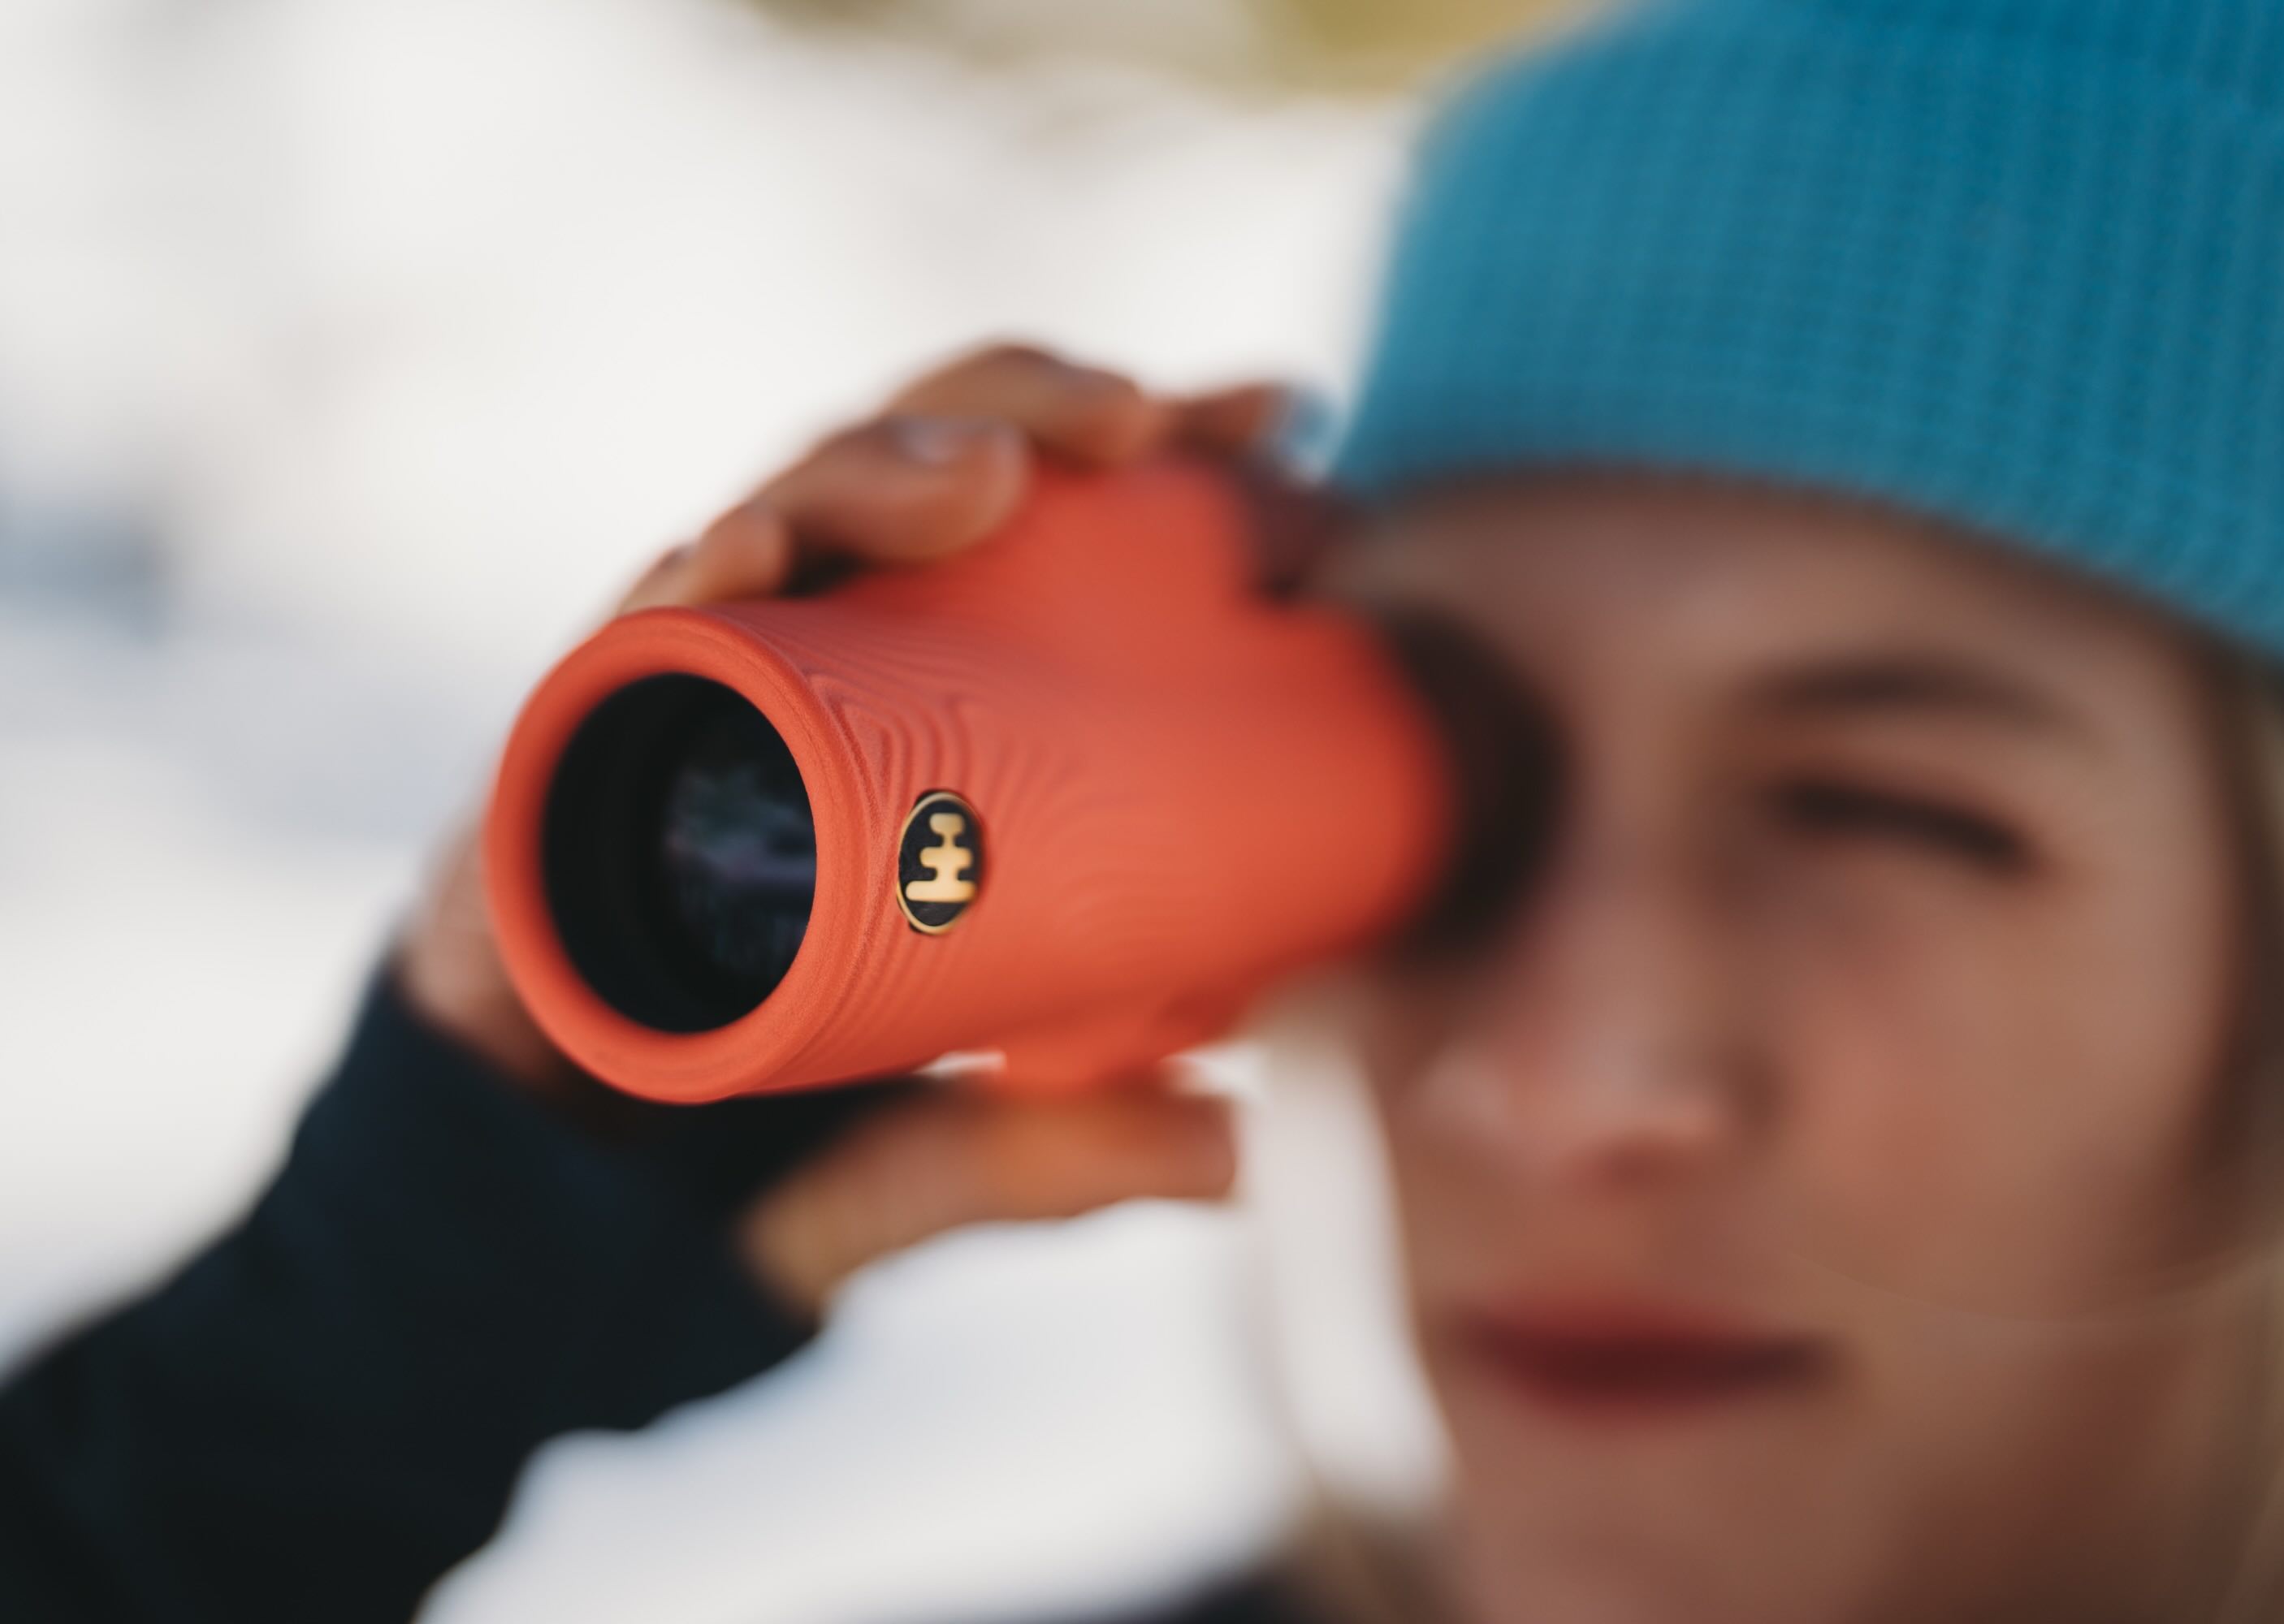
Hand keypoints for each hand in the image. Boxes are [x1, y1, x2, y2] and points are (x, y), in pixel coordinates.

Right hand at [395, 342, 1290, 1314]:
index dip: (1153, 457)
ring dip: (872, 470)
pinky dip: (680, 588)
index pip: (1033, 535)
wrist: (543, 1230)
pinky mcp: (566, 759)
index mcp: (913, 710)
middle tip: (1149, 416)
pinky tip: (747, 553)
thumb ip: (1074, 1146)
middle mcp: (805, 669)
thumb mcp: (948, 1148)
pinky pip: (617, 643)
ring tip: (986, 476)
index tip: (1281, 419)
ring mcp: (686, 697)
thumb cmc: (755, 1148)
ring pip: (773, 519)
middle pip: (909, 478)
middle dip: (1025, 408)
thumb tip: (1247, 1148)